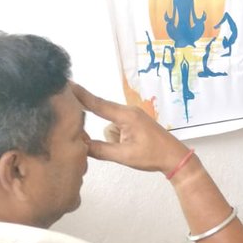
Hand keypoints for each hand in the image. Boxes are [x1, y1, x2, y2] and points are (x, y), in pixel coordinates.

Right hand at [73, 83, 188, 172]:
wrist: (175, 158)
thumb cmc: (153, 156)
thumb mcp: (124, 156)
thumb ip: (99, 150)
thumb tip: (79, 144)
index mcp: (126, 116)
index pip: (98, 104)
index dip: (81, 95)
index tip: (67, 84)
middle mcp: (128, 111)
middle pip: (102, 116)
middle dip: (103, 130)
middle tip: (111, 141)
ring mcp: (132, 116)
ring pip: (110, 126)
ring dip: (113, 139)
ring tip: (131, 150)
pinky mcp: (135, 123)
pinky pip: (117, 128)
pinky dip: (119, 139)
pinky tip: (132, 148)